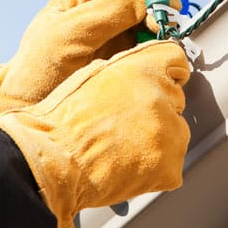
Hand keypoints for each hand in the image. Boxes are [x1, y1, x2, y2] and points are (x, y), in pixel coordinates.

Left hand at [0, 0, 178, 121]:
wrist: (31, 110)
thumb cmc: (39, 72)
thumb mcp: (66, 37)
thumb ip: (104, 13)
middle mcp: (95, 9)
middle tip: (169, 6)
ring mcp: (110, 30)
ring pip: (143, 10)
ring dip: (158, 15)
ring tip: (167, 27)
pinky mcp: (121, 52)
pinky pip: (145, 36)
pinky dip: (158, 36)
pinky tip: (164, 42)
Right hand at [0, 40, 190, 227]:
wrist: (51, 162)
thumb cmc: (62, 121)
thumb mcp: (93, 73)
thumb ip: (128, 68)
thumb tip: (145, 71)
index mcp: (143, 67)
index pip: (176, 59)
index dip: (165, 71)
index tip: (158, 81)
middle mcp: (162, 96)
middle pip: (175, 98)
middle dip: (156, 108)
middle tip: (124, 123)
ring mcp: (170, 134)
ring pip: (176, 132)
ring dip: (158, 139)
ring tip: (121, 147)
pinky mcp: (171, 167)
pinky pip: (171, 166)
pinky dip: (155, 169)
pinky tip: (126, 166)